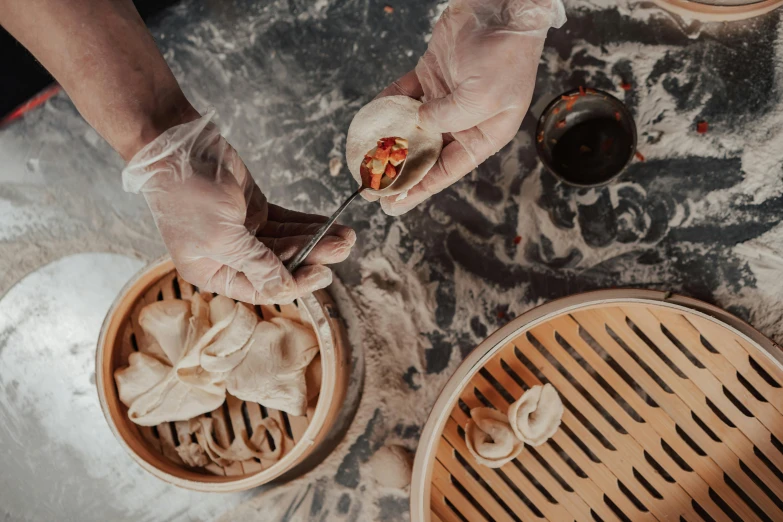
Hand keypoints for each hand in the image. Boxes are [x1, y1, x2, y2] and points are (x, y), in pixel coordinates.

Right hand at [123, 111, 355, 304]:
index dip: (295, 283)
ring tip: (347, 235)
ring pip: (287, 242)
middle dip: (313, 256)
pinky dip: (308, 223)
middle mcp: (229, 256)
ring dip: (316, 239)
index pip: (262, 288)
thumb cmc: (187, 194)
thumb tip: (286, 289)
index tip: (323, 273)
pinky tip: (331, 224)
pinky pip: (287, 222)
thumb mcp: (222, 238)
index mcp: (213, 272)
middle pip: (280, 264)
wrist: (178, 145)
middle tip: (344, 247)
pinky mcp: (255, 208)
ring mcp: (244, 232)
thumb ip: (258, 265)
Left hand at [376, 0, 565, 215]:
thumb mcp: (481, 99)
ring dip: (389, 141)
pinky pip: (403, 95)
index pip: (447, 170)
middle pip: (427, 153)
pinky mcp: (431, 74)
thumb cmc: (504, 54)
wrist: (499, 7)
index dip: (419, 189)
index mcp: (485, 134)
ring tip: (366, 160)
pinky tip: (368, 121)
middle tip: (372, 187)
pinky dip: (386, 106)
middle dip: (400, 171)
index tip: (393, 204)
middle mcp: (465, 120)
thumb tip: (419, 124)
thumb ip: (446, 118)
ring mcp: (446, 97)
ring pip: (412, 127)